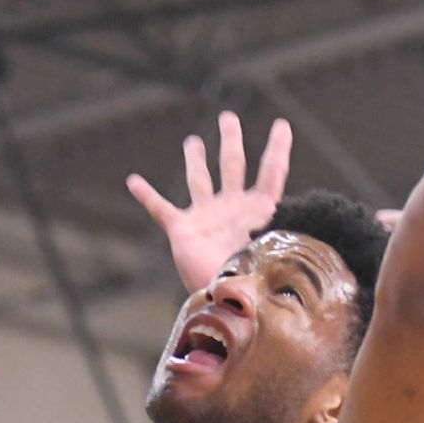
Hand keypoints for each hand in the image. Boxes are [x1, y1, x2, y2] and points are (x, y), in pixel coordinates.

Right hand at [126, 111, 292, 292]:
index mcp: (259, 210)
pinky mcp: (182, 231)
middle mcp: (232, 208)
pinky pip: (161, 209)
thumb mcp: (273, 248)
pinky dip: (147, 195)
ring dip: (196, 160)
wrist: (227, 303)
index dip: (277, 148)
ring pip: (199, 180)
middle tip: (228, 118)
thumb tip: (289, 216)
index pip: (271, 172)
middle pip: (232, 165)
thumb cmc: (255, 280)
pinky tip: (133, 181)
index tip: (282, 125)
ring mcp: (206, 217)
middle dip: (230, 140)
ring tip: (193, 141)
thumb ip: (278, 228)